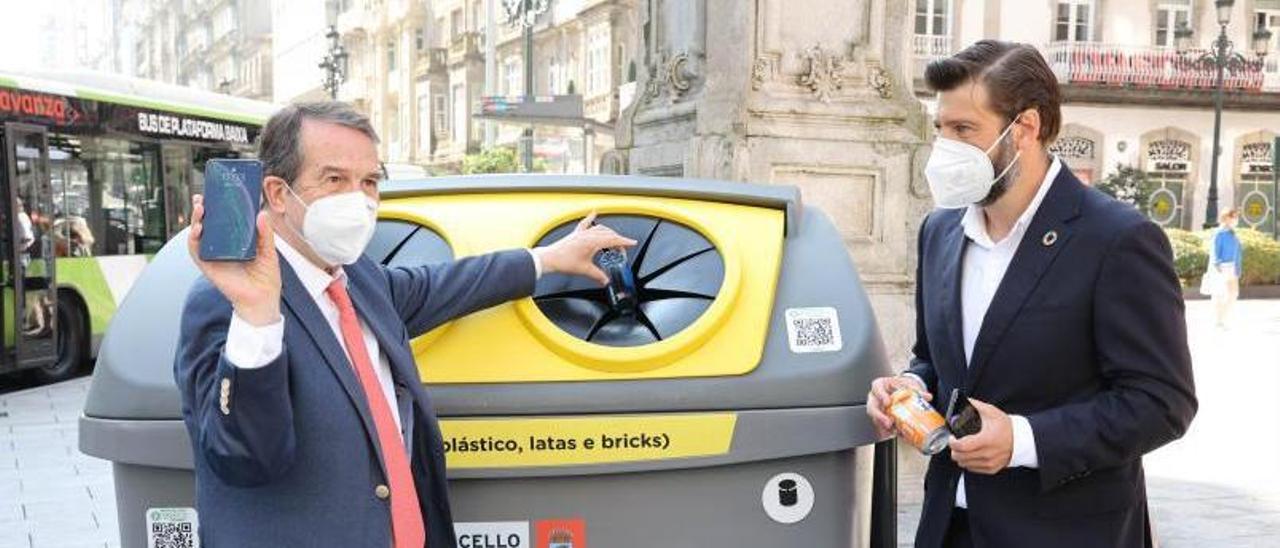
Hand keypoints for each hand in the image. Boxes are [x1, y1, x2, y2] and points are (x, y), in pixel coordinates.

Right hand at [187, 195, 281, 325]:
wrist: (263, 299)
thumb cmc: (266, 276)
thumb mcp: (269, 251)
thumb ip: (265, 233)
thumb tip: (261, 213)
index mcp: (235, 240)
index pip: (223, 220)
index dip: (216, 206)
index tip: (214, 192)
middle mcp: (221, 246)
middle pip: (207, 224)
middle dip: (201, 210)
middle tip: (201, 197)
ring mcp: (213, 256)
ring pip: (198, 235)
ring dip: (195, 221)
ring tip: (200, 210)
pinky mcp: (208, 267)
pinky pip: (196, 252)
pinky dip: (194, 240)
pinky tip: (198, 230)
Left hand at [533, 212, 637, 284]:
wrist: (550, 258)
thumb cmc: (564, 262)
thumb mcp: (585, 270)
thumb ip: (598, 275)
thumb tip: (605, 280)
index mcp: (593, 242)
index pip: (613, 240)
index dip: (624, 242)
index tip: (632, 242)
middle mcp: (588, 235)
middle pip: (609, 234)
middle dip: (618, 240)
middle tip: (623, 248)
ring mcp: (582, 233)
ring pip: (600, 228)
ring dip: (609, 232)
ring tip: (613, 238)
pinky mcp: (576, 234)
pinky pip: (585, 223)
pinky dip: (591, 218)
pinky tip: (594, 213)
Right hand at [866, 375, 930, 439]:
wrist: (898, 390)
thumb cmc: (899, 385)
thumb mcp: (907, 385)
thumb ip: (917, 391)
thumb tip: (927, 396)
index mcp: (879, 385)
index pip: (877, 388)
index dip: (881, 396)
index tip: (888, 402)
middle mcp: (875, 397)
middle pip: (872, 407)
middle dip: (879, 416)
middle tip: (889, 422)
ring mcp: (876, 408)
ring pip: (875, 419)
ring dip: (883, 426)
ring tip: (893, 431)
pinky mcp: (879, 418)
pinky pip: (880, 425)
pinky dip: (886, 431)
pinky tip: (893, 434)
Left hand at [948, 398, 1012, 474]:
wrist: (1021, 439)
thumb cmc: (1006, 426)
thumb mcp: (991, 412)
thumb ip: (975, 405)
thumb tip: (962, 400)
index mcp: (986, 440)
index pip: (962, 446)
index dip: (952, 442)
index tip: (952, 437)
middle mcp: (987, 454)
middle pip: (960, 457)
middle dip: (954, 449)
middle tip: (956, 442)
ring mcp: (989, 463)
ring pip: (964, 464)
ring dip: (960, 456)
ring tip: (963, 447)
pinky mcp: (991, 469)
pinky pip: (972, 468)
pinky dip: (968, 462)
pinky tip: (971, 454)